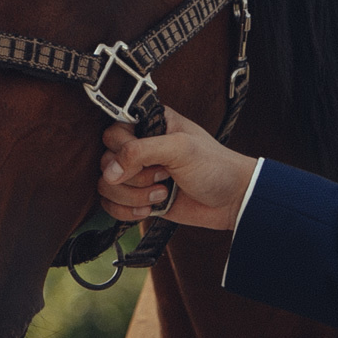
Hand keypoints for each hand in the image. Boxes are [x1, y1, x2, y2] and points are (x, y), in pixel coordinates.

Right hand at [97, 107, 257, 230]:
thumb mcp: (180, 148)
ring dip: (133, 196)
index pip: (112, 134)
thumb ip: (140, 151)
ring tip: (162, 193)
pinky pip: (112, 206)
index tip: (145, 161)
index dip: (122, 152)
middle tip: (163, 176)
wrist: (232, 200)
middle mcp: (140, 148)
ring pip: (107, 187)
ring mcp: (138, 174)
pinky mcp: (139, 198)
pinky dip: (127, 212)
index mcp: (149, 125)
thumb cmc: (214, 166)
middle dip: (133, 177)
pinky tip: (151, 209)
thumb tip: (109, 172)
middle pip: (105, 163)